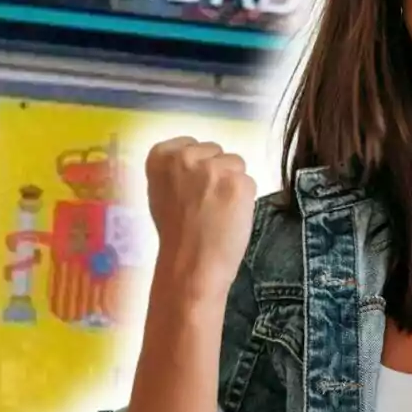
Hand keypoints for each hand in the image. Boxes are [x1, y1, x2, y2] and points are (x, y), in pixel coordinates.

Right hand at [144, 136, 256, 302]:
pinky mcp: (238, 182)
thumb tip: (199, 164)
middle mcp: (186, 156)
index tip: (192, 189)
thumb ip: (177, 172)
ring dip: (232, 184)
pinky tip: (231, 217)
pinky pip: (249, 182)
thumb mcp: (161, 193)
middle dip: (216, 173)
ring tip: (219, 212)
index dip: (197, 167)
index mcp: (161, 156)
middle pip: (216, 152)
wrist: (190, 266)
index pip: (191, 144)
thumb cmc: (174, 234)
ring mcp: (214, 168)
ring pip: (236, 165)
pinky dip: (245, 199)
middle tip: (207, 203)